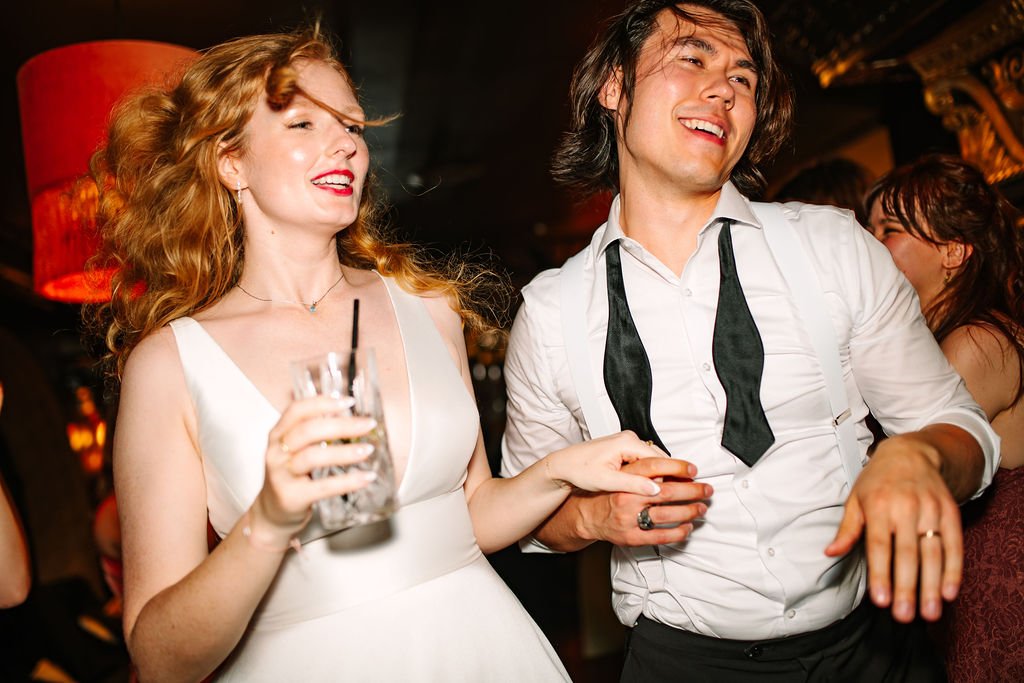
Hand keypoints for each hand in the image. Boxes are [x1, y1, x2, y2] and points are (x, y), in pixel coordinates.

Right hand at [252, 395, 375, 540]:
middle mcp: (276, 451)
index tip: (349, 402)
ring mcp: (281, 475)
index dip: (323, 403)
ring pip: (313, 456)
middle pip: (308, 431)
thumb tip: (352, 416)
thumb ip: (315, 432)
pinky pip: (323, 487)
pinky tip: (366, 477)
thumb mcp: (295, 449)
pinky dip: (348, 481)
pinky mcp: (291, 496)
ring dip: (345, 452)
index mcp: (278, 434)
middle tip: (367, 424)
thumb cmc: (291, 476)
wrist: (272, 513)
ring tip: (367, 450)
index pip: (297, 410)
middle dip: (341, 425)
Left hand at [545, 431, 665, 494]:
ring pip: (652, 459)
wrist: (563, 465)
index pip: (659, 459)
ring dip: (659, 474)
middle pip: (659, 458)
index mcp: (626, 442)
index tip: (684, 486)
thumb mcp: (606, 481)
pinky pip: (644, 459)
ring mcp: (626, 442)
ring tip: (666, 492)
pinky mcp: (624, 448)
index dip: (672, 474)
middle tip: (677, 493)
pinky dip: (650, 471)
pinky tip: (650, 485)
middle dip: (668, 475)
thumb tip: (655, 489)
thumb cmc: (578, 469)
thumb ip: (632, 484)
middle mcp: (628, 438)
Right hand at [574, 456, 711, 546]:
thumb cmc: (609, 494)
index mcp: (625, 479)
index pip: (655, 468)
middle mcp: (627, 497)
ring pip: (666, 515)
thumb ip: (646, 473)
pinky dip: (677, 532)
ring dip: (688, 512)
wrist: (588, 515)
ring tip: (700, 509)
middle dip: (691, 491)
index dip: (677, 468)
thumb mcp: (623, 476)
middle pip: (666, 492)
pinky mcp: (631, 537)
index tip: (693, 470)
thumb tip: (675, 472)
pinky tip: (687, 528)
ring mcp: (628, 519)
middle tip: (705, 490)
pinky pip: (659, 536)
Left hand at [825, 434, 961, 622]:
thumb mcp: (856, 499)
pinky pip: (954, 545)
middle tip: (904, 616)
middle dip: (906, 587)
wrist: (911, 453)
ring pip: (933, 553)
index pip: (879, 545)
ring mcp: (931, 510)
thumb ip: (847, 529)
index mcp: (879, 505)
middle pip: (907, 554)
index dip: (881, 573)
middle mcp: (907, 508)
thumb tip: (830, 552)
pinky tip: (950, 592)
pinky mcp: (950, 513)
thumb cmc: (878, 480)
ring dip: (932, 586)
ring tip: (929, 613)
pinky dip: (954, 570)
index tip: (880, 600)